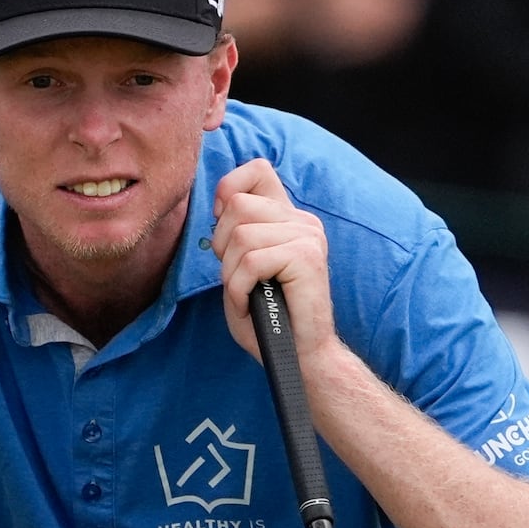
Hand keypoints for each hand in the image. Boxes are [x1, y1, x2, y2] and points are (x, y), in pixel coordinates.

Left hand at [211, 158, 334, 365]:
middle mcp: (302, 221)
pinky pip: (251, 261)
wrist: (298, 357)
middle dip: (222, 246)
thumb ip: (235, 232)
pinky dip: (239, 289)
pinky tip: (250, 304)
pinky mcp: (307, 257)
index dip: (228, 188)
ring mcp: (308, 236)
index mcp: (288, 218)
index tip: (222, 224)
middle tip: (237, 278)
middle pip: (238, 205)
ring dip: (231, 273)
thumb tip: (220, 205)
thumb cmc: (266, 319)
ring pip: (241, 235)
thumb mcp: (241, 267)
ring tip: (247, 294)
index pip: (257, 170)